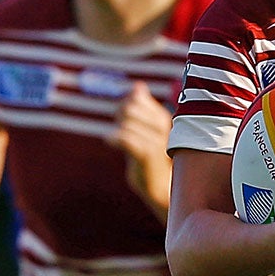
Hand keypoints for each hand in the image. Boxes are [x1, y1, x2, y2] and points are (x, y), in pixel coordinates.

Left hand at [106, 83, 173, 210]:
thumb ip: (142, 108)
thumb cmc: (154, 158)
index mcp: (163, 118)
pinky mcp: (149, 156)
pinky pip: (126, 138)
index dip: (124, 106)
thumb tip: (138, 86)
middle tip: (120, 131)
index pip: (137, 98)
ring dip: (117, 132)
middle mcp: (164, 126)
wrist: (162, 189)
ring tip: (118, 142)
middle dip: (119, 117)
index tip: (123, 120)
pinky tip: (110, 142)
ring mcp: (158, 140)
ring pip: (127, 124)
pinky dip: (114, 138)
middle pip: (130, 108)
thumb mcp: (147, 130)